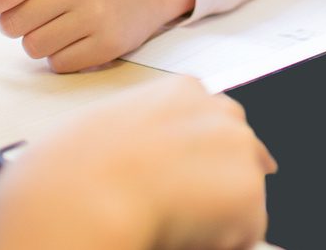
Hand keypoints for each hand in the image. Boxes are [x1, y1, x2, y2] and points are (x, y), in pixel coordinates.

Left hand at [0, 0, 195, 72]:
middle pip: (12, 26)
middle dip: (14, 26)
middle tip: (35, 16)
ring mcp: (94, 16)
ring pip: (33, 48)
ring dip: (37, 42)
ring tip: (59, 27)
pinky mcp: (107, 45)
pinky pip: (58, 64)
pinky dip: (59, 57)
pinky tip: (76, 39)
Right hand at [0, 75, 273, 249]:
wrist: (85, 195)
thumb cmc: (76, 167)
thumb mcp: (107, 125)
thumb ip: (146, 129)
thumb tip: (151, 154)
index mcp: (183, 91)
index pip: (215, 116)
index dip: (204, 152)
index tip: (192, 172)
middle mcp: (221, 112)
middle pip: (241, 149)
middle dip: (220, 177)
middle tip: (180, 204)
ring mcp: (239, 150)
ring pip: (242, 193)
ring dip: (218, 211)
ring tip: (171, 219)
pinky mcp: (249, 192)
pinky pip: (245, 230)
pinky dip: (221, 241)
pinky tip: (183, 234)